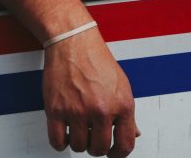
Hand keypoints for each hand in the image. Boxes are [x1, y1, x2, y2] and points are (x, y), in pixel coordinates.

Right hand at [43, 29, 138, 156]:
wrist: (74, 43)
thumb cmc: (97, 61)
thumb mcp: (122, 86)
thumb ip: (127, 113)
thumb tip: (133, 133)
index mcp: (122, 105)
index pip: (125, 144)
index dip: (119, 154)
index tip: (113, 153)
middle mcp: (101, 110)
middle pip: (99, 149)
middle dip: (96, 148)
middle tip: (93, 138)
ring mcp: (78, 111)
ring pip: (79, 147)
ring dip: (79, 142)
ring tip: (79, 129)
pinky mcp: (57, 110)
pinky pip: (57, 142)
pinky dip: (61, 142)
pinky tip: (65, 132)